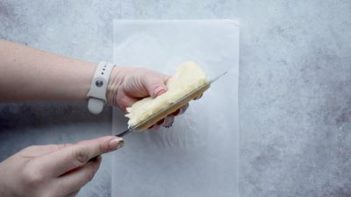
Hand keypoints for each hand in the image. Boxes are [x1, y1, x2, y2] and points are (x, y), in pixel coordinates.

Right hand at [0, 136, 122, 196]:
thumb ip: (62, 149)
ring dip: (81, 170)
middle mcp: (50, 191)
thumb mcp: (33, 152)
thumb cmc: (13, 172)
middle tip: (94, 150)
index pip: (79, 156)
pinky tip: (61, 177)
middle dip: (94, 158)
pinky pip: (76, 190)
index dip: (100, 147)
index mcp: (40, 171)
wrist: (1, 195)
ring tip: (62, 167)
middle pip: (87, 171)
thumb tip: (87, 147)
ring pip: (83, 181)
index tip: (116, 141)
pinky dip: (75, 180)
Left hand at [107, 67, 188, 127]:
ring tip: (159, 115)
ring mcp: (159, 110)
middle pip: (180, 108)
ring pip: (169, 118)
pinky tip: (149, 120)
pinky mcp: (150, 118)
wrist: (119, 88)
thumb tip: (163, 92)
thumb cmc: (135, 79)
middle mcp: (167, 100)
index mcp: (171, 87)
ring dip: (166, 119)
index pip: (186, 91)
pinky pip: (155, 125)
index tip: (197, 96)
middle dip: (179, 110)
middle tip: (173, 108)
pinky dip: (153, 125)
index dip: (194, 94)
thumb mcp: (147, 77)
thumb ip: (155, 85)